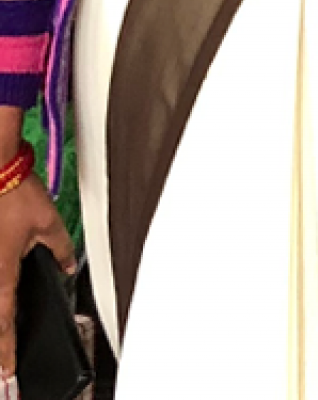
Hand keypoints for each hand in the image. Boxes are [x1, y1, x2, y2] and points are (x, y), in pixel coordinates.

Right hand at [0, 161, 70, 378]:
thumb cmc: (14, 193)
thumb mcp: (50, 224)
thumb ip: (61, 250)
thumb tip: (66, 266)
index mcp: (1, 275)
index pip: (4, 324)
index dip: (6, 350)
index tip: (7, 370)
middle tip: (3, 361)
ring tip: (4, 334)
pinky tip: (3, 290)